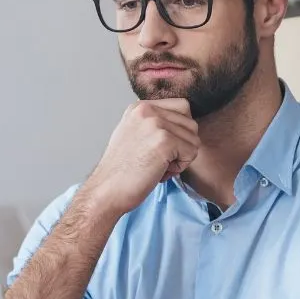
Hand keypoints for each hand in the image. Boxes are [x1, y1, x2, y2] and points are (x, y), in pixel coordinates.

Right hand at [82, 99, 199, 217]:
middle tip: (158, 160)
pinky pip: (191, 152)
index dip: (179, 132)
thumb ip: (153, 124)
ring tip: (157, 166)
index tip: (159, 148)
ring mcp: (156, 124)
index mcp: (140, 107)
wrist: (106, 191)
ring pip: (193, 139)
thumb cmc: (121, 171)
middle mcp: (147, 110)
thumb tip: (182, 123)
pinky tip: (159, 172)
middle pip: (190, 123)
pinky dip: (180, 167)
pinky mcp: (164, 141)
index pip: (182, 107)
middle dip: (181, 146)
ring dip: (181, 158)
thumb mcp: (133, 134)